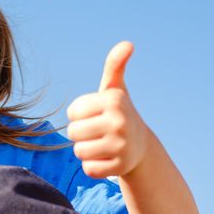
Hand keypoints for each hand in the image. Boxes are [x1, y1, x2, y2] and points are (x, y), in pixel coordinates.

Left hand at [66, 41, 149, 178]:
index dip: (80, 115)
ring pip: (79, 152)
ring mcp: (122, 146)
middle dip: (81, 134)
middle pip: (73, 133)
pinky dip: (94, 166)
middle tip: (99, 132)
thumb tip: (128, 44)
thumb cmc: (118, 114)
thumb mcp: (115, 89)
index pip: (72, 113)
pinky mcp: (120, 167)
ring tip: (102, 144)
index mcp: (114, 100)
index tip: (96, 115)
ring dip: (86, 150)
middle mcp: (120, 122)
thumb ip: (115, 66)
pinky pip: (88, 169)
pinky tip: (107, 159)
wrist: (141, 146)